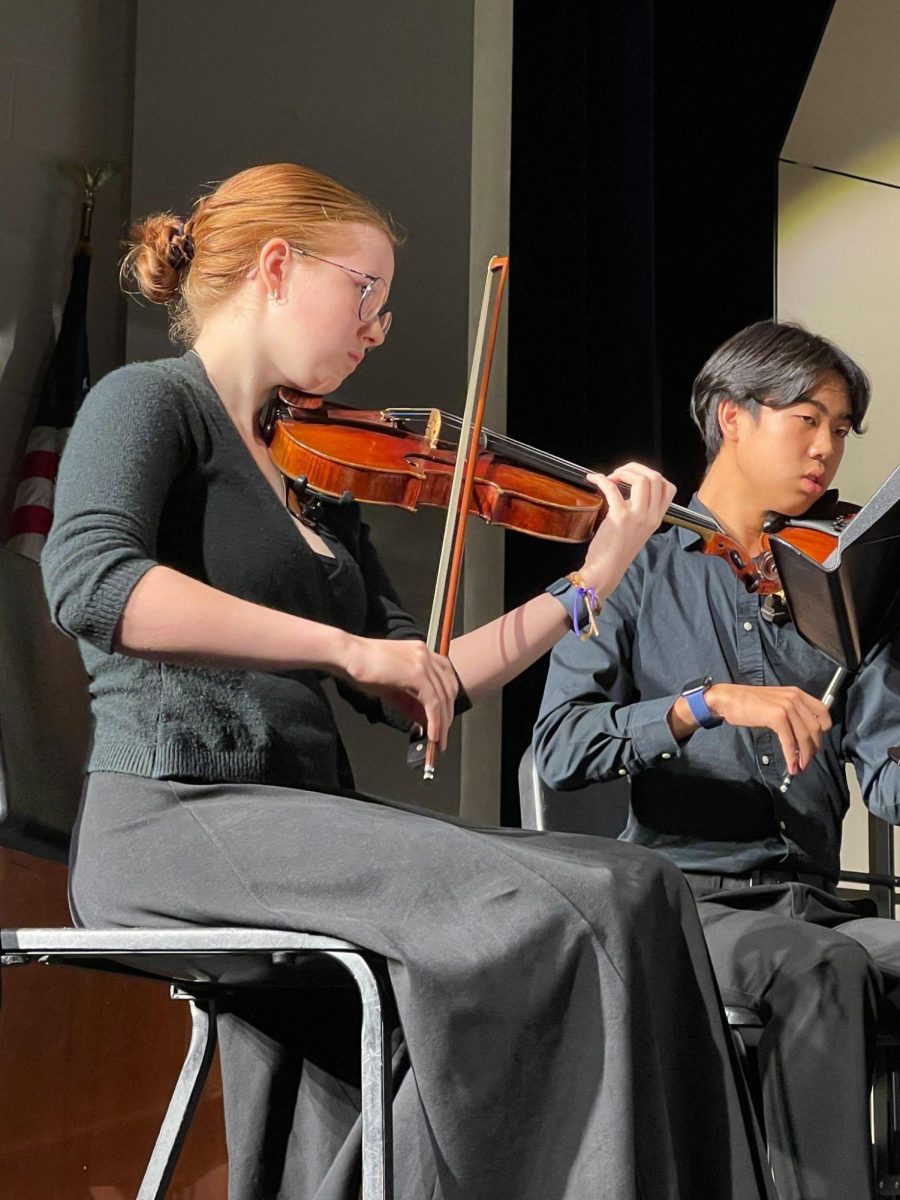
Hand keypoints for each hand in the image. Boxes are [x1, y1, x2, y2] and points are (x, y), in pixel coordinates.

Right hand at [339, 636, 458, 749]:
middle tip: (442, 736)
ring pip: (442, 698)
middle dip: (447, 715)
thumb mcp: (392, 687)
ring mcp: (423, 662)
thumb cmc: (363, 668)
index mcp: (421, 652)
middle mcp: (426, 654)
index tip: (444, 717)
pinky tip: (432, 735)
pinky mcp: (417, 674)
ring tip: (438, 741)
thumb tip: (425, 720)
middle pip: (448, 688)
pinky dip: (435, 722)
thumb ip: (410, 701)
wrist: (348, 655)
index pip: (446, 677)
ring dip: (442, 723)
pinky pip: (432, 703)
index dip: (447, 700)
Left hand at [578, 464, 675, 595]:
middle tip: (620, 474)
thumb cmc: (616, 552)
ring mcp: (638, 517)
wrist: (605, 570)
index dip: (651, 475)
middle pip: (655, 478)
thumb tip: (627, 492)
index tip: (634, 477)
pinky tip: (594, 479)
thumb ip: (638, 512)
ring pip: (642, 480)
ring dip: (624, 472)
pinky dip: (602, 479)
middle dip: (636, 468)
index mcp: (656, 519)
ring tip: (611, 477)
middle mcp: (651, 516)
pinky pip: (613, 489)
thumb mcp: (636, 530)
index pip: (668, 488)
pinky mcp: (620, 518)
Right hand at [672, 683, 831, 774]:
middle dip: (813, 748)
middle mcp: (795, 698)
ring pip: (804, 737)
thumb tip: (801, 733)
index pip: (823, 712)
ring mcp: (786, 707)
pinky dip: (792, 756)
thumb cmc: (748, 702)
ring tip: (800, 767)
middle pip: (815, 728)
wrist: (728, 699)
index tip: (816, 743)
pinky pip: (790, 741)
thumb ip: (791, 712)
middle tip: (806, 760)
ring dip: (804, 756)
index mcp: (797, 693)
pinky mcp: (777, 717)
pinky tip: (791, 765)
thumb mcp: (776, 702)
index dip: (823, 731)